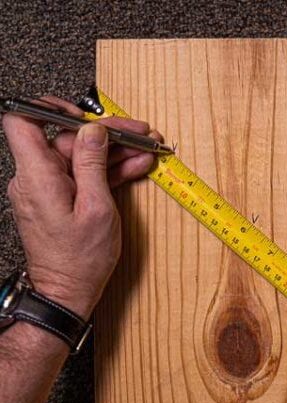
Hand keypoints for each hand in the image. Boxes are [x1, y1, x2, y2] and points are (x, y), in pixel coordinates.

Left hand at [2, 95, 162, 318]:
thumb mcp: (97, 208)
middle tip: (138, 136)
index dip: (52, 108)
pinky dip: (106, 171)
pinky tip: (133, 166)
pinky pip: (81, 175)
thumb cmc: (79, 260)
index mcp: (38, 176)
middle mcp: (35, 178)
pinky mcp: (59, 198)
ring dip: (113, 153)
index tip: (85, 116)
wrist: (68, 291)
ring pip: (79, 157)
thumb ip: (93, 164)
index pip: (23, 119)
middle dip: (106, 135)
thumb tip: (93, 132)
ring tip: (144, 152)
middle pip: (66, 139)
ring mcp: (47, 188)